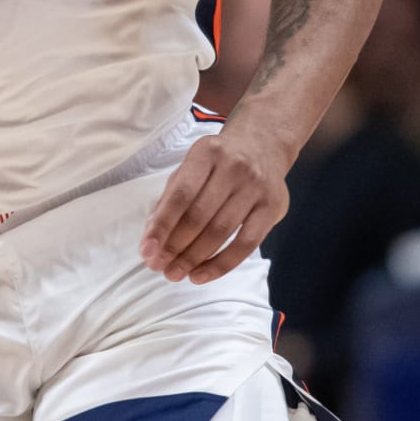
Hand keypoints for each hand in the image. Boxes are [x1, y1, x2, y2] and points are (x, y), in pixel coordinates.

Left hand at [139, 127, 291, 285]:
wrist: (263, 145)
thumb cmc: (218, 162)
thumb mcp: (192, 166)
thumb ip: (171, 196)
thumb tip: (152, 235)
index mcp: (206, 152)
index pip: (180, 195)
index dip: (162, 225)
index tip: (147, 250)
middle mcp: (233, 167)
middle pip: (199, 216)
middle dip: (175, 247)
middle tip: (159, 267)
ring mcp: (255, 187)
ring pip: (221, 232)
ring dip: (194, 258)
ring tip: (175, 274)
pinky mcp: (272, 208)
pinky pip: (246, 244)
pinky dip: (221, 264)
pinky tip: (201, 275)